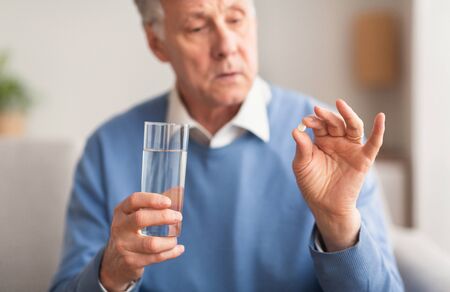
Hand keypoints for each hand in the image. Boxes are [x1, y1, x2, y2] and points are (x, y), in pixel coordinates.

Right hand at [100, 192, 183, 290]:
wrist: (114, 262)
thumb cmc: (131, 231)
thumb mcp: (135, 215)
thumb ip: (155, 203)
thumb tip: (179, 189)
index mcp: (121, 211)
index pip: (134, 200)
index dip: (152, 199)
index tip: (168, 202)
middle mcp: (119, 227)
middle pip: (141, 219)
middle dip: (163, 216)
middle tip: (178, 217)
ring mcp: (123, 246)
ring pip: (151, 244)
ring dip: (169, 241)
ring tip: (175, 239)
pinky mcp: (131, 262)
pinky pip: (155, 258)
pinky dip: (170, 253)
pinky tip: (179, 249)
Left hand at [291, 99, 384, 250]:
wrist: (325, 205)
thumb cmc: (312, 184)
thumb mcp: (302, 165)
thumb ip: (301, 148)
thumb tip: (296, 130)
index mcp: (322, 141)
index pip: (320, 124)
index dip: (314, 120)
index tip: (305, 121)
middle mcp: (338, 141)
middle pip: (336, 122)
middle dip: (327, 116)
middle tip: (317, 111)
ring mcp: (351, 148)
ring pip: (353, 126)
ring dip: (348, 115)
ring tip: (340, 104)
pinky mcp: (364, 158)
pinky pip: (374, 143)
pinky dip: (379, 130)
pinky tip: (381, 117)